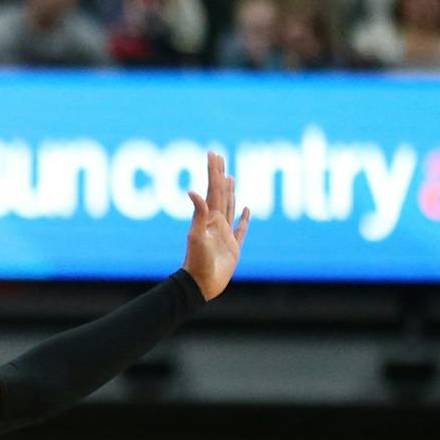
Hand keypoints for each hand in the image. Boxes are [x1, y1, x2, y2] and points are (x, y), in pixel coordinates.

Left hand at [181, 152, 247, 301]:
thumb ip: (198, 213)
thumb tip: (192, 191)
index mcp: (208, 217)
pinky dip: (245, 219)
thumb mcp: (196, 236)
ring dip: (230, 192)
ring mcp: (225, 234)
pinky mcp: (234, 247)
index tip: (212, 154)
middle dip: (220, 175)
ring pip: (229, 207)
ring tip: (230, 177)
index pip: (212, 189)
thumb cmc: (197, 262)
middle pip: (220, 194)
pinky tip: (247, 210)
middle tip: (219, 158)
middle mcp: (216, 222)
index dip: (213, 171)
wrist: (201, 285)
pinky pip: (241, 230)